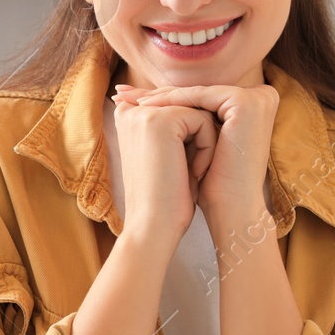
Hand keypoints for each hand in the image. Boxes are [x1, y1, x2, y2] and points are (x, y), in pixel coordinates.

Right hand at [110, 97, 218, 249]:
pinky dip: (207, 149)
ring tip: (189, 173)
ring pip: (198, 114)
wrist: (153, 227)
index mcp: (128, 117)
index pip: (178, 108)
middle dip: (198, 141)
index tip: (179, 166)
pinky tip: (194, 172)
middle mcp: (130, 110)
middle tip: (185, 173)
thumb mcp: (168, 154)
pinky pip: (204, 121)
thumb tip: (202, 108)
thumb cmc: (165, 198)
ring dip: (204, 146)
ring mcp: (143, 113)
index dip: (190, 136)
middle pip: (190, 109)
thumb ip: (176, 127)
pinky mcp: (160, 120)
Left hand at [111, 82, 278, 225]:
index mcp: (253, 103)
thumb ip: (186, 115)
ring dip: (158, 97)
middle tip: (120, 93)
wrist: (232, 210)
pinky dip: (170, 102)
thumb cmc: (212, 184)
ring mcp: (257, 97)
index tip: (127, 99)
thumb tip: (143, 96)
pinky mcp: (246, 102)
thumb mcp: (197, 142)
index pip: (198, 98)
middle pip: (195, 94)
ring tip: (126, 100)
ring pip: (195, 94)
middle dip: (155, 95)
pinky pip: (198, 98)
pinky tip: (144, 106)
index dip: (162, 98)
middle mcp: (261, 96)